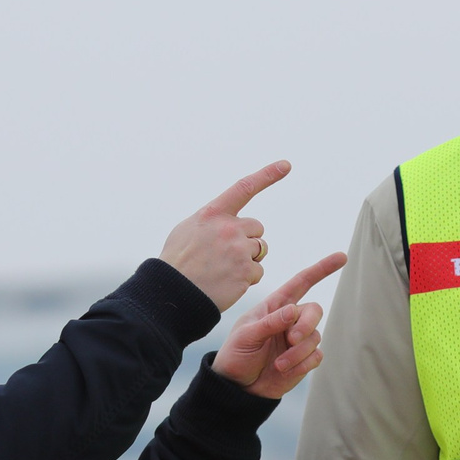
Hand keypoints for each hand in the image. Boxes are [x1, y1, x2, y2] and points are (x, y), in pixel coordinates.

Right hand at [161, 161, 289, 312]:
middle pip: (257, 228)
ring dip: (248, 260)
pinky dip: (247, 278)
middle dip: (248, 240)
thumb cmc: (177, 263)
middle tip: (227, 255)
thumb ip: (211, 221)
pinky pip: (258, 271)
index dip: (268, 175)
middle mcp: (228, 227)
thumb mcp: (187, 230)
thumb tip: (226, 220)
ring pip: (260, 250)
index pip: (245, 188)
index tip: (286, 165)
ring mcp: (239, 249)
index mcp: (213, 213)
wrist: (173, 293)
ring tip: (224, 270)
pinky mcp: (246, 271)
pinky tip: (227, 282)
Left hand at [214, 252, 345, 398]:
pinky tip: (284, 370)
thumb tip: (293, 310)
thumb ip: (269, 323)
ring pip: (315, 337)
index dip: (322, 269)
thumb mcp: (246, 336)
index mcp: (275, 306)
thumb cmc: (237, 355)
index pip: (301, 282)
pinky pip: (316, 357)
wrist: (238, 387)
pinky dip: (302, 364)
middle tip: (292, 339)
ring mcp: (299, 340)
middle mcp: (290, 320)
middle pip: (314, 310)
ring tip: (278, 364)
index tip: (342, 257)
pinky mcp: (304, 360)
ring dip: (298, 352)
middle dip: (306, 324)